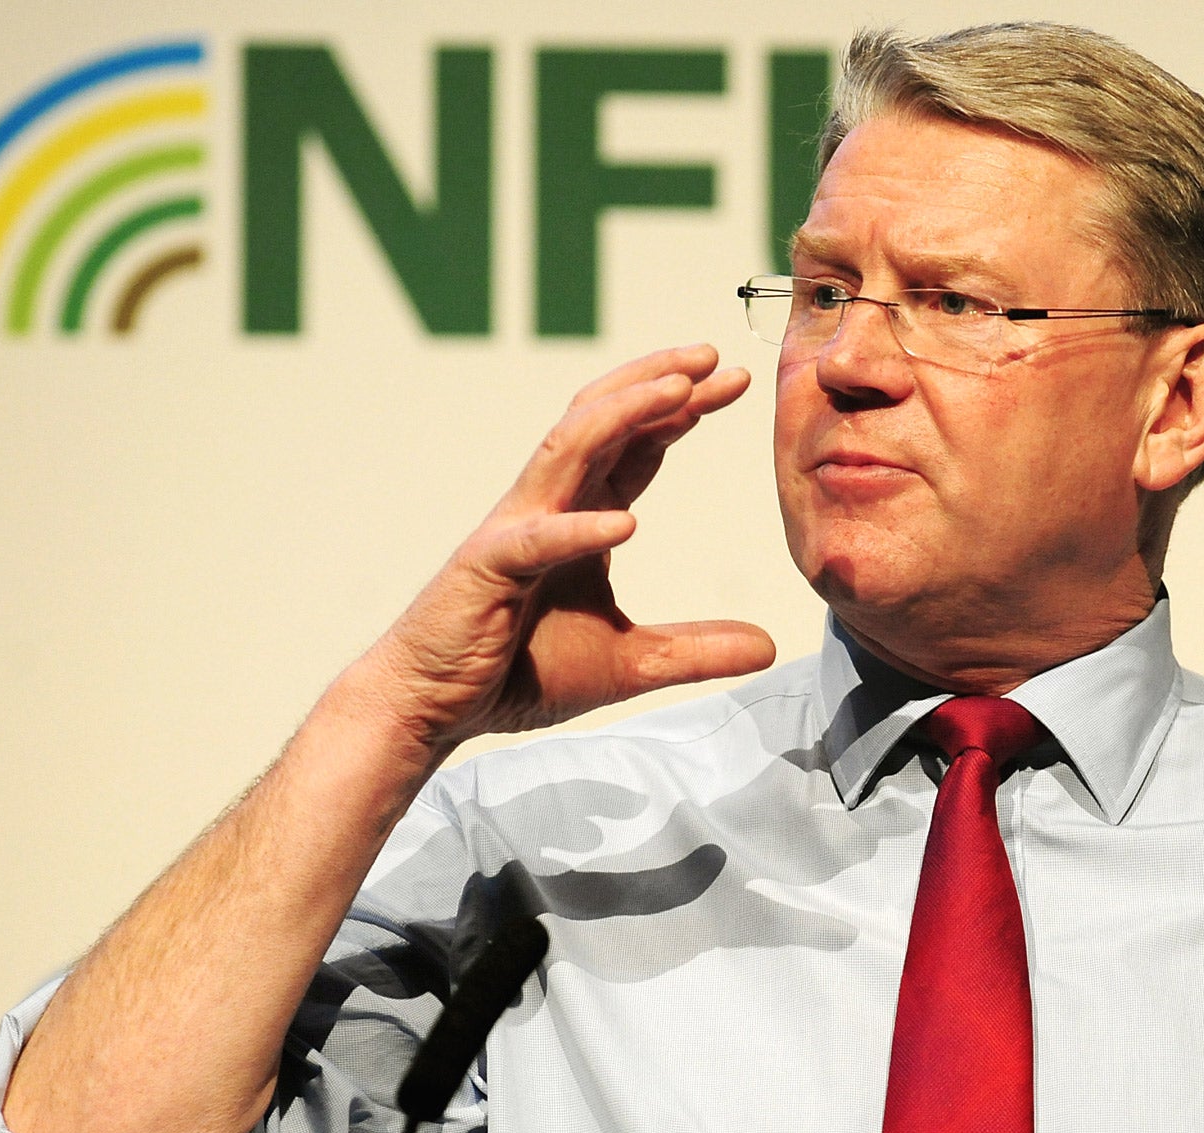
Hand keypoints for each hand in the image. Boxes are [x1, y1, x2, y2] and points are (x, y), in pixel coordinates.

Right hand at [356, 345, 776, 757]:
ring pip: (568, 448)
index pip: (637, 445)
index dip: (683, 409)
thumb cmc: (519, 669)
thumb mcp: (631, 663)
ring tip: (679, 391)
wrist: (435, 703)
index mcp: (581, 516)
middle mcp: (548, 505)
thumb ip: (696, 650)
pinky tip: (623, 523)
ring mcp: (514, 530)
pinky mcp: (488, 568)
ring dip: (624, 414)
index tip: (735, 383)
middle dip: (659, 383)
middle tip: (716, 358)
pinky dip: (579, 528)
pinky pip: (536, 540)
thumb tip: (768, 647)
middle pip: (606, 421)